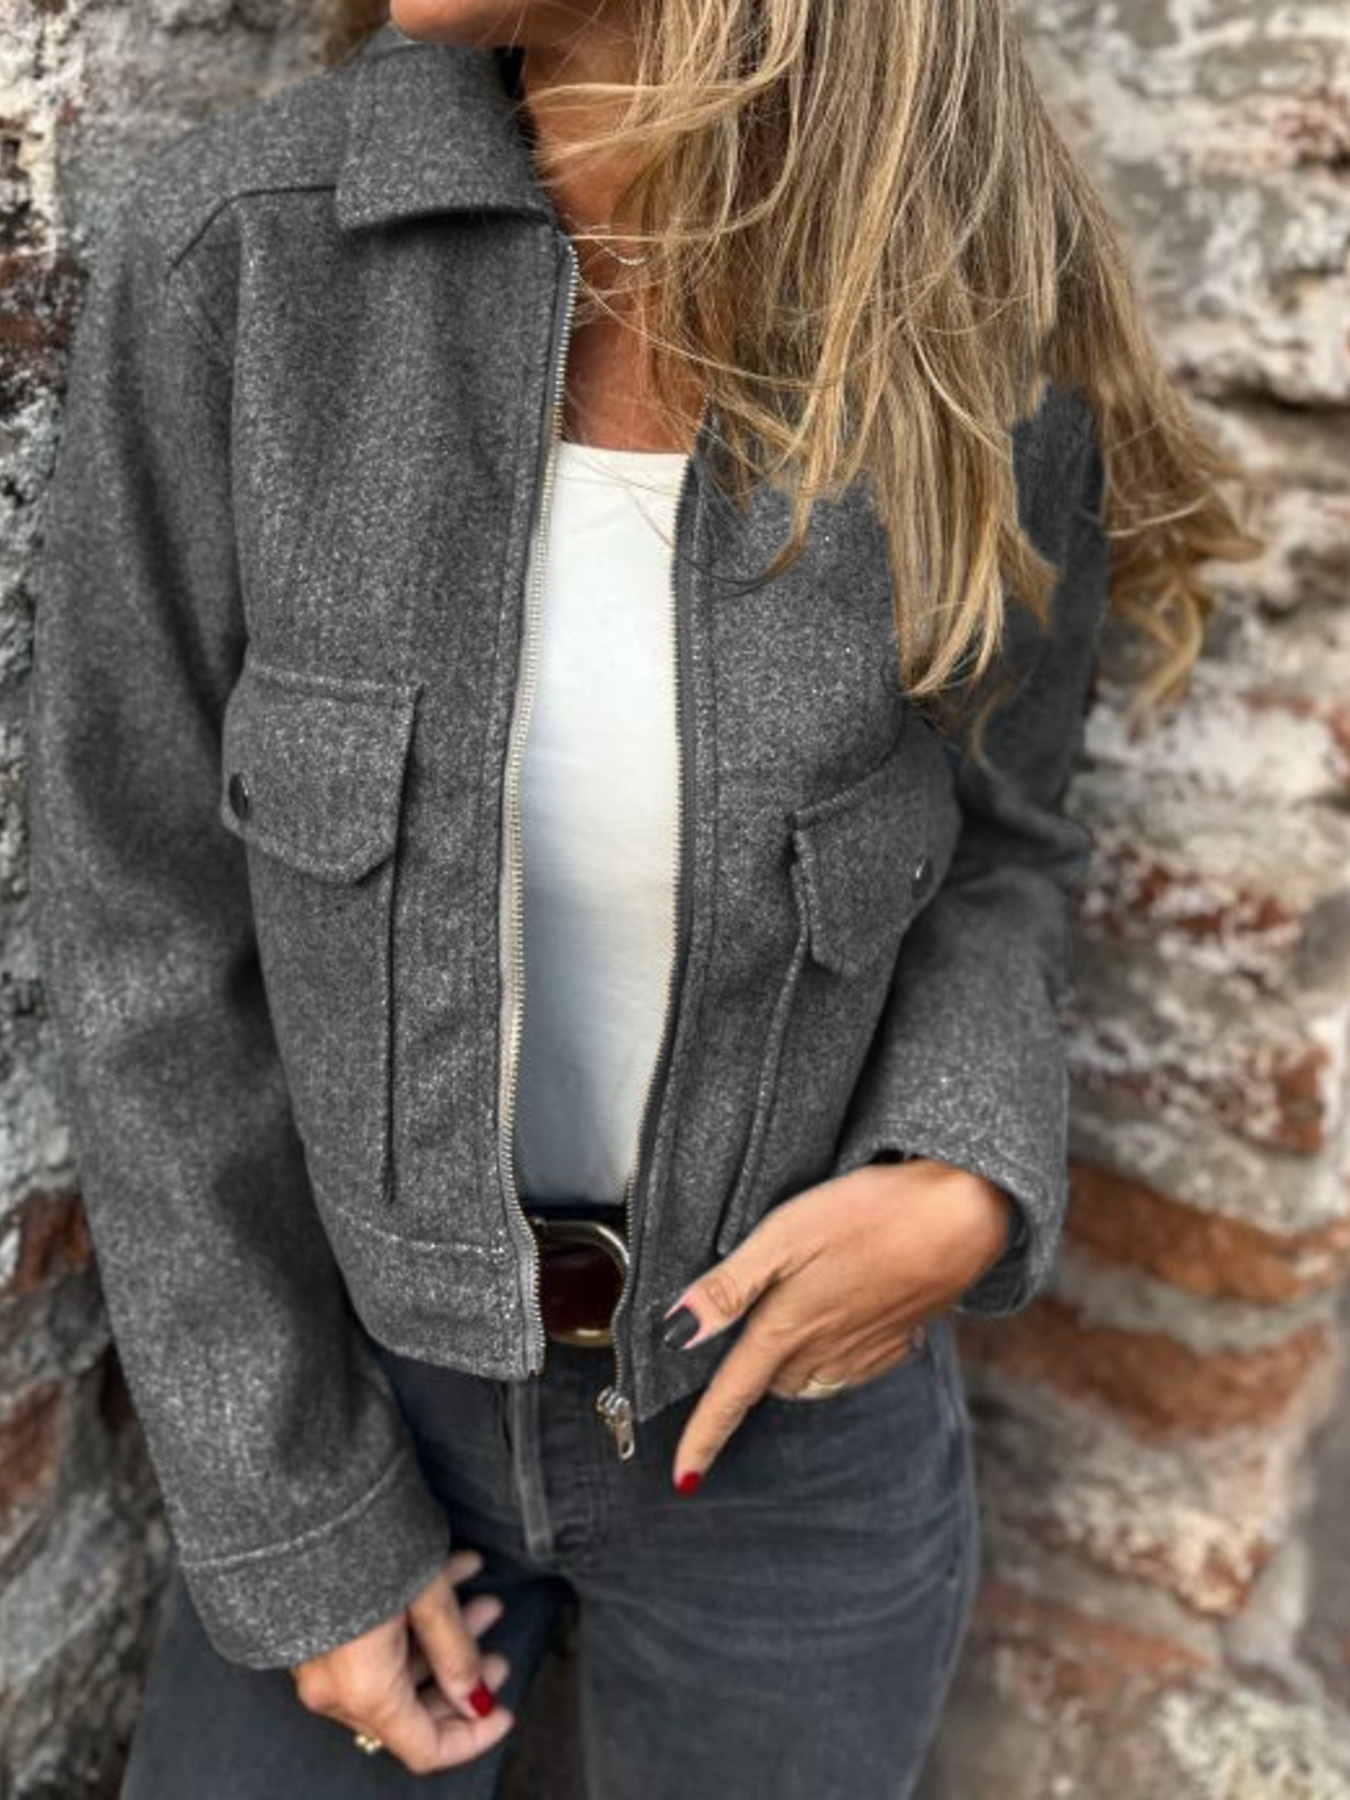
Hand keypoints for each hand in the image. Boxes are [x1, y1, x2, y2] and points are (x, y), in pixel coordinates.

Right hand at [289, 1548, 515, 1774]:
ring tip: (485, 1601)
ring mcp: (320, 1659)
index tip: (502, 1713)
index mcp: (363, 1691)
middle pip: (410, 1711)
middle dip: (460, 1682)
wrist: (299, 1497)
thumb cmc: (365, 1543)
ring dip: (444, 1642)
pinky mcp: (315, 1628)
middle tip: (496, 1655)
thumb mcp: (428, 1595)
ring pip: (394, 1671)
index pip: (425, 1748)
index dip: (471, 1737)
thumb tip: (473, 1695)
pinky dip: (414, 1620)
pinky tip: (453, 1574)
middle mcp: (334, 1687)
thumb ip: (455, 1652)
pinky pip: (369, 1645)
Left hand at [659, 1158, 1013, 1490]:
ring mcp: (865, 1353)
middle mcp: (823, 1353)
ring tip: (795, 1309)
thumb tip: (674, 1331)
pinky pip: (849, 1366)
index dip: (703, 1437)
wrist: (958, 1217)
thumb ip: (728, 1287)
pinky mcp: (898, 1343)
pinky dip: (834, 1351)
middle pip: (769, 1382)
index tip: (683, 1478)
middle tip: (751, 1316)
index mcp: (785, 1330)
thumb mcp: (781, 1235)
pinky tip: (845, 1307)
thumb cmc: (865, 1215)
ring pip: (808, 1377)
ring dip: (790, 1360)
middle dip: (751, 1366)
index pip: (731, 1397)